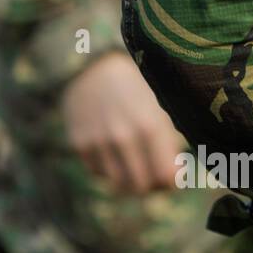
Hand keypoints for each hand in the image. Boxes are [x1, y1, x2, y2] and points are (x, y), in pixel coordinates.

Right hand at [60, 52, 182, 194]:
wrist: (93, 66)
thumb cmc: (137, 90)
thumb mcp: (160, 109)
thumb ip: (170, 145)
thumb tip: (173, 180)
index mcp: (150, 125)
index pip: (165, 177)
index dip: (170, 181)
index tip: (170, 173)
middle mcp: (123, 136)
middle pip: (141, 187)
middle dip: (150, 185)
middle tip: (151, 172)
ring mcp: (98, 141)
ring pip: (118, 184)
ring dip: (128, 180)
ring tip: (132, 162)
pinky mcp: (79, 143)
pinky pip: (98, 173)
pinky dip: (107, 168)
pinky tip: (111, 149)